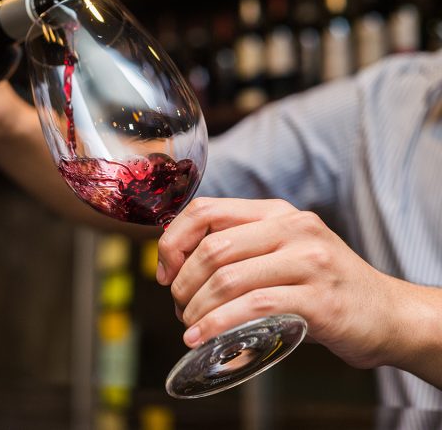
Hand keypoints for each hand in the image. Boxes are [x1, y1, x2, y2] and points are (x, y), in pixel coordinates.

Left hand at [156, 197, 411, 369]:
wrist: (384, 313)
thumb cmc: (321, 286)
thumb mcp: (282, 251)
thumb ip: (240, 248)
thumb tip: (177, 264)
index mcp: (277, 212)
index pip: (205, 210)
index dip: (173, 241)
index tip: (165, 271)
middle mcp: (293, 228)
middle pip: (212, 247)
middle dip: (182, 282)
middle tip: (178, 306)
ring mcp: (309, 261)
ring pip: (228, 277)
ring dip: (196, 307)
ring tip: (189, 325)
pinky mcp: (318, 299)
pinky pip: (252, 307)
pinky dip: (217, 325)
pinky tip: (201, 338)